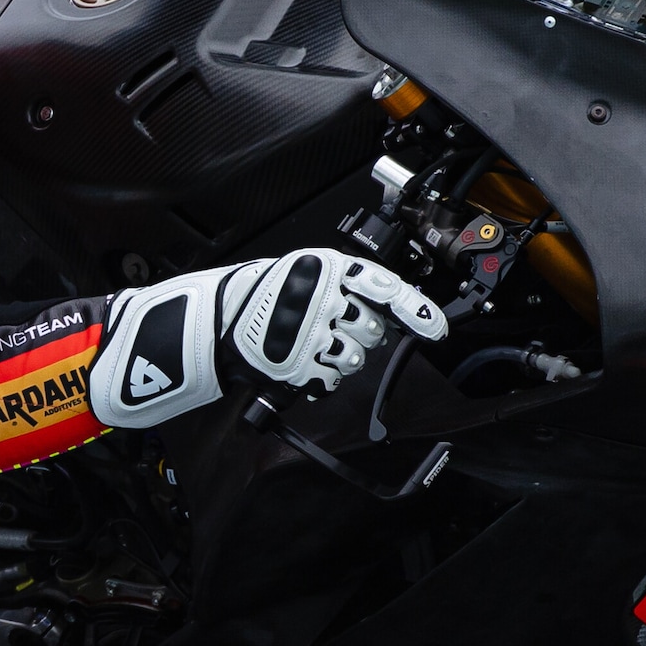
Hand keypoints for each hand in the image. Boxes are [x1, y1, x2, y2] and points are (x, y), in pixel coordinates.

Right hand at [90, 249, 445, 428]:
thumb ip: (343, 286)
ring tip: (309, 344)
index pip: (385, 286)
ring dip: (340, 356)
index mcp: (324, 268)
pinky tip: (299, 360)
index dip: (418, 311)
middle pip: (373, 329)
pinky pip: (331, 378)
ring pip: (354, 357)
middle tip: (332, 328)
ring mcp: (310, 334)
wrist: (206, 320)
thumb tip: (390, 308)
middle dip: (361, 333)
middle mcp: (322, 299)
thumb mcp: (301, 274)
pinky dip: (321, 375)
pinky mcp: (298, 365)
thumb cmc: (255, 295)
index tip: (439, 328)